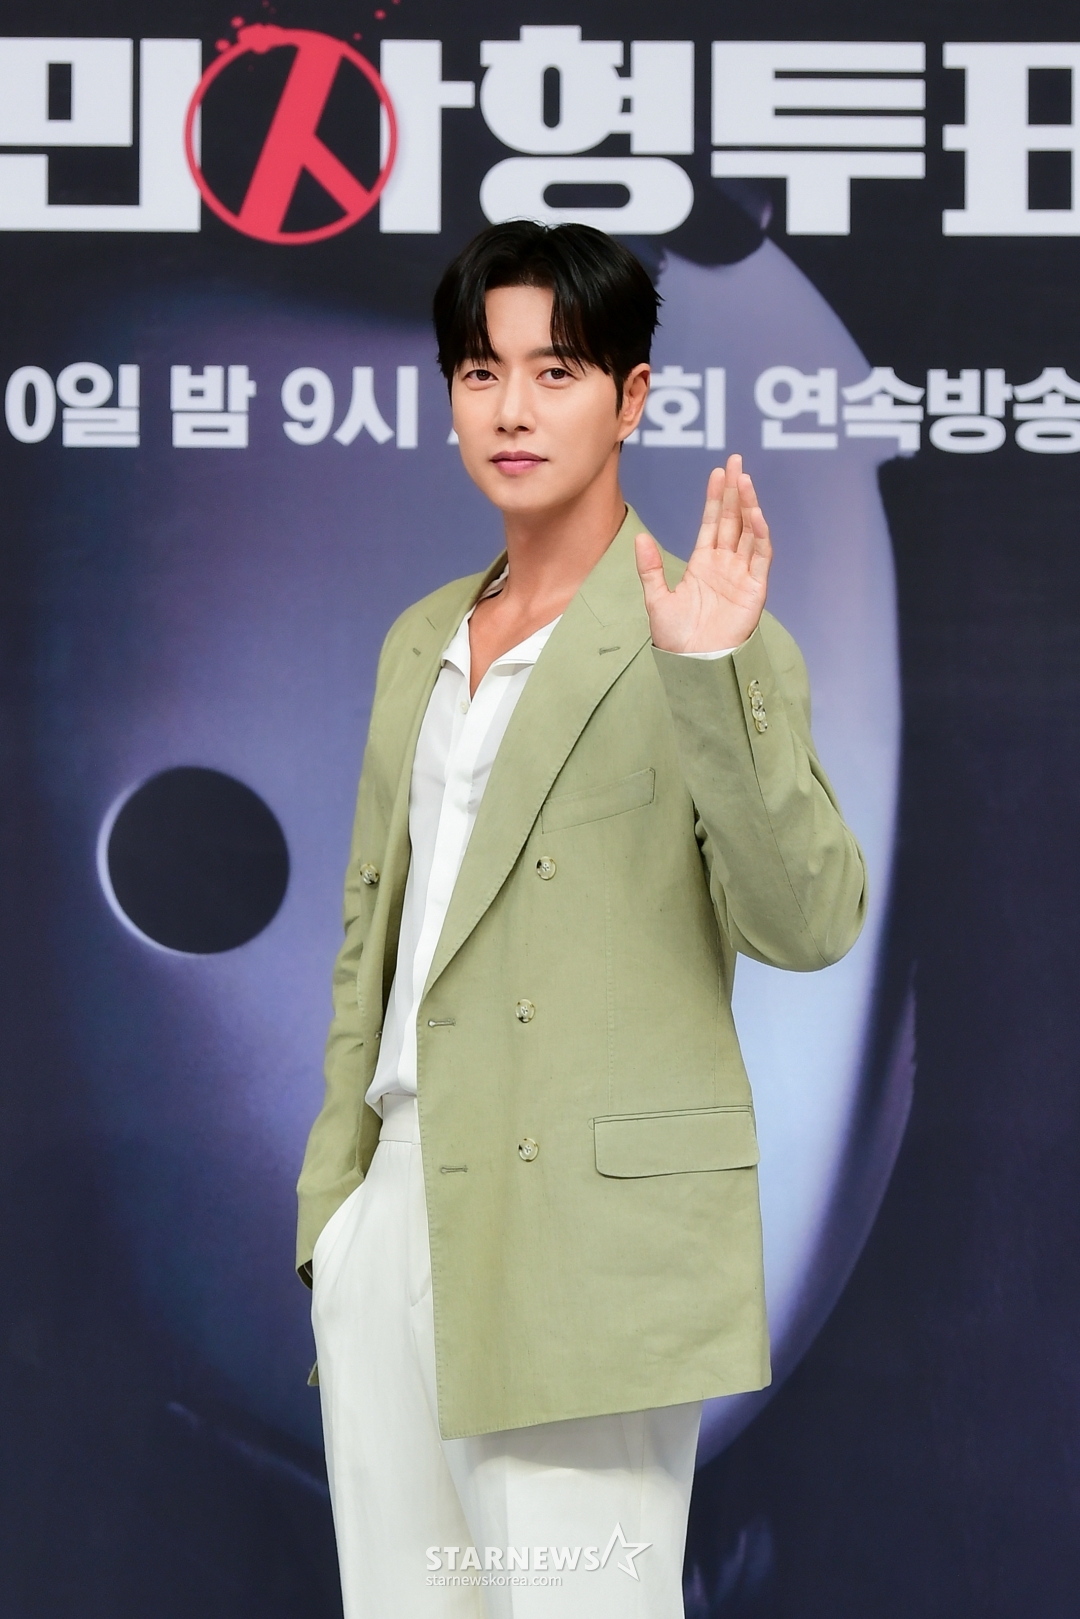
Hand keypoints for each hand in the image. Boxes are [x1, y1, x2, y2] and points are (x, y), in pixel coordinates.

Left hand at [634, 454, 771, 652]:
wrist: (694, 665)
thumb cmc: (676, 639)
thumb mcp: (656, 600)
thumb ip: (650, 569)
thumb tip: (640, 537)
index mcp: (703, 565)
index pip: (713, 523)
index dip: (716, 498)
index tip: (717, 473)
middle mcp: (725, 565)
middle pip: (733, 520)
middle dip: (734, 491)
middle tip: (735, 462)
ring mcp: (742, 575)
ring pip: (749, 533)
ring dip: (748, 506)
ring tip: (744, 480)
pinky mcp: (755, 590)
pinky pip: (761, 557)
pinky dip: (760, 535)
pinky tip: (756, 514)